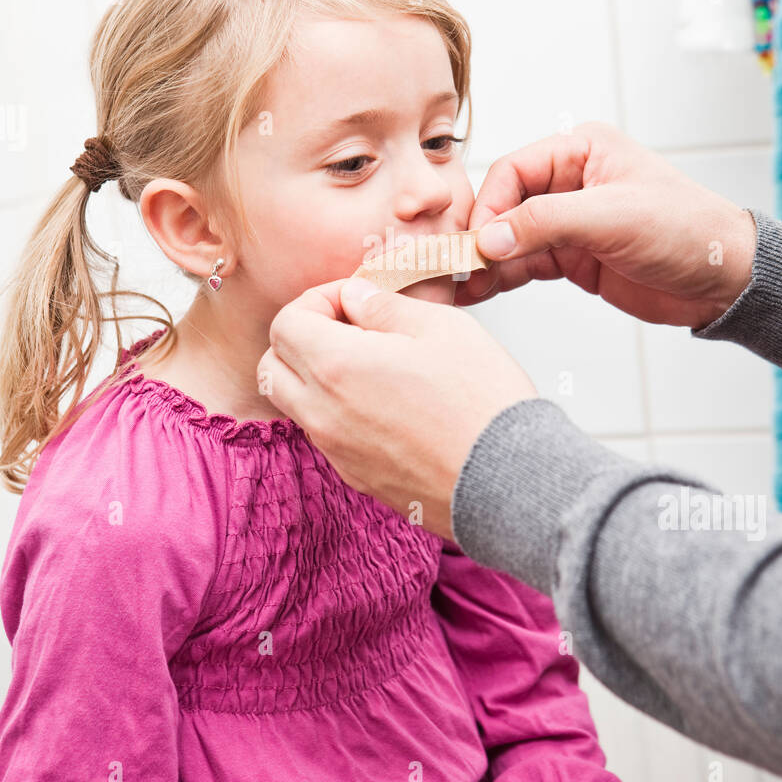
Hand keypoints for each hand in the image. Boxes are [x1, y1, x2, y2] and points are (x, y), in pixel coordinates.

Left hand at [256, 276, 537, 537]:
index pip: (286, 322)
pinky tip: (385, 400)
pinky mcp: (356, 477)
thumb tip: (356, 298)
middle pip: (274, 364)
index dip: (317, 300)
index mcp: (336, 367)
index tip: (354, 301)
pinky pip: (324, 434)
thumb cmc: (482, 403)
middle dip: (302, 337)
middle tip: (351, 328)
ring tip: (371, 364)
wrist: (508, 483)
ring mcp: (336, 450)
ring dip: (314, 375)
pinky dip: (335, 409)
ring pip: (293, 403)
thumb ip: (385, 307)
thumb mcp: (442, 328)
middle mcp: (323, 413)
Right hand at [455, 121, 756, 330]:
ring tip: (455, 289)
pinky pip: (524, 264)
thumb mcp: (613, 217)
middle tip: (450, 267)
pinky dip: (501, 279)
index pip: (513, 172)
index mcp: (580, 150)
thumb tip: (490, 238)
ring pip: (510, 239)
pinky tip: (477, 294)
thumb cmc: (686, 229)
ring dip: (484, 263)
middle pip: (504, 205)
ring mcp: (569, 222)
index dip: (489, 207)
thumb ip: (547, 223)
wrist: (724, 279)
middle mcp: (569, 181)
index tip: (475, 243)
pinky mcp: (572, 258)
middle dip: (478, 237)